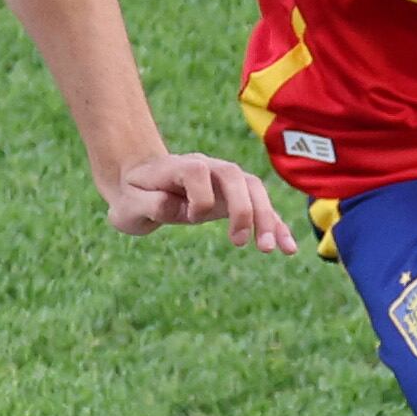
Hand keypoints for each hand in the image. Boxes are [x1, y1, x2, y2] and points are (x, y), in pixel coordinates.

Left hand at [105, 150, 301, 253]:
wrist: (142, 184)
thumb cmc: (134, 195)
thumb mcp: (128, 204)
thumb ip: (150, 204)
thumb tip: (175, 207)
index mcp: (180, 166)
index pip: (198, 172)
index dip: (196, 197)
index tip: (186, 218)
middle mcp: (208, 167)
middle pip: (236, 177)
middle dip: (244, 208)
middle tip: (243, 242)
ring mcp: (224, 181)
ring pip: (254, 190)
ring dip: (265, 218)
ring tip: (271, 249)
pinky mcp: (234, 199)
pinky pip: (260, 208)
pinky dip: (275, 226)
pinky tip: (288, 249)